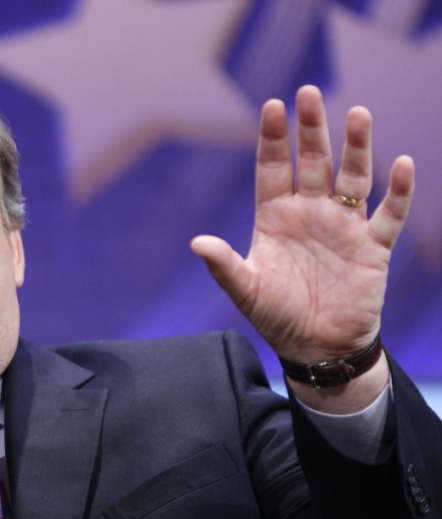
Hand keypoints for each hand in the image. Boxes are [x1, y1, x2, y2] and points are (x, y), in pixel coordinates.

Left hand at [191, 85, 413, 364]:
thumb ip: (224, 266)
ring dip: (356, 148)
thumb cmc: (277, 317)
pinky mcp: (372, 247)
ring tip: (357, 114)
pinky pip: (388, 214)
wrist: (317, 347)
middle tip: (309, 93)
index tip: (272, 106)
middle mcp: (309, 213)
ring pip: (353, 178)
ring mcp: (343, 227)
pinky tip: (399, 163)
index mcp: (275, 217)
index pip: (273, 168)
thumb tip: (197, 243)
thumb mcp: (247, 290)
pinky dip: (397, 191)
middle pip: (312, 162)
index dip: (274, 139)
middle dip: (311, 129)